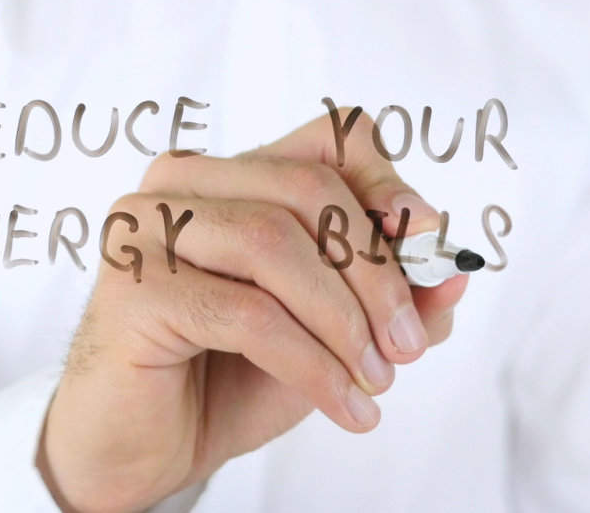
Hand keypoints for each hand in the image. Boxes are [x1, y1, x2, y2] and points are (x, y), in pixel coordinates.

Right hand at [36, 112, 469, 512]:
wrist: (145, 449)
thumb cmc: (231, 378)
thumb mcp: (333, 334)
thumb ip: (394, 300)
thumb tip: (456, 272)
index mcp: (231, 174)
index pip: (328, 139)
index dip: (388, 184)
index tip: (431, 246)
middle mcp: (180, 182)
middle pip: (308, 188)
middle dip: (376, 272)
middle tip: (407, 346)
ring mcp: (146, 227)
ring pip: (274, 243)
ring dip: (344, 321)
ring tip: (374, 381)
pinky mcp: (132, 287)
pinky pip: (248, 313)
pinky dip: (312, 363)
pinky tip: (343, 404)